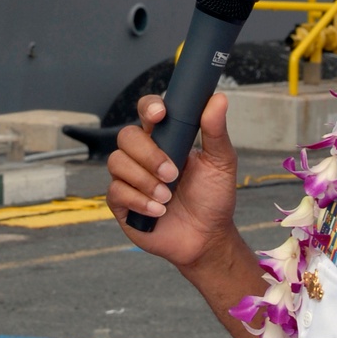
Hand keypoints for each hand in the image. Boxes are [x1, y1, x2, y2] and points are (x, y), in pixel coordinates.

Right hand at [106, 92, 239, 269]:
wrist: (206, 238)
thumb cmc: (213, 198)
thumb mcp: (220, 163)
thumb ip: (216, 131)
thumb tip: (218, 99)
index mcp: (166, 138)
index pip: (147, 112)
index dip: (148, 108)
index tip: (160, 114)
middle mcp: (143, 154)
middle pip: (127, 136)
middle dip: (149, 154)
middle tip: (172, 174)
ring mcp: (129, 177)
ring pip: (117, 162)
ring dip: (145, 180)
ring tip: (167, 197)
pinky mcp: (121, 202)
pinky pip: (116, 191)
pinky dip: (139, 201)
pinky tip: (158, 211)